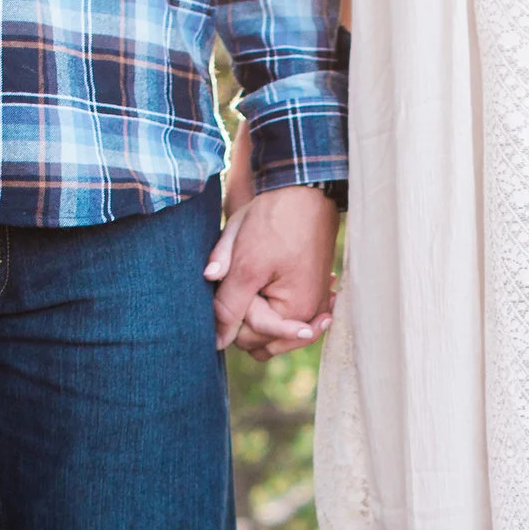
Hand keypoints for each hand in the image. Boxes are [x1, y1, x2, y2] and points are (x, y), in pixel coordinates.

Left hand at [206, 145, 338, 359]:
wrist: (303, 188)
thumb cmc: (276, 223)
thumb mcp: (245, 266)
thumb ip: (228, 307)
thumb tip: (215, 342)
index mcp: (297, 314)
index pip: (248, 338)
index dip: (232, 314)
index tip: (232, 282)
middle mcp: (310, 315)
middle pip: (260, 337)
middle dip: (245, 314)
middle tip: (243, 279)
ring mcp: (313, 303)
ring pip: (268, 326)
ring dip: (255, 309)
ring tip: (250, 280)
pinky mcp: (311, 290)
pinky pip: (283, 313)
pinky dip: (270, 305)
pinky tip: (264, 284)